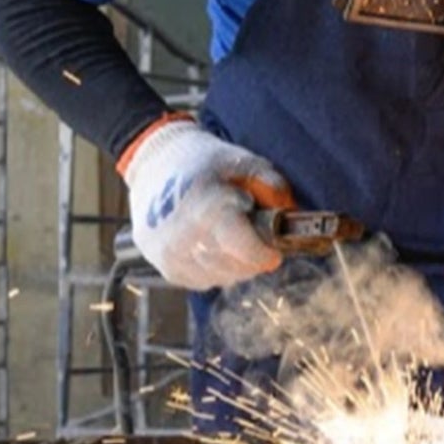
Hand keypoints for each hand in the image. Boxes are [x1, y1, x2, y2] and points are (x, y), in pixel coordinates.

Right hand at [118, 116, 294, 290]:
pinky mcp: (166, 269)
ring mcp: (173, 257)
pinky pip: (204, 281)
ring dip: (235, 264)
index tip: (274, 248)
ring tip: (229, 237)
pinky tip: (212, 245)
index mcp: (206, 209)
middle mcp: (186, 239)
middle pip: (238, 268)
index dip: (266, 253)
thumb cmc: (202, 162)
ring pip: (223, 278)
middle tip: (251, 235)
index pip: (247, 252)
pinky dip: (215, 268)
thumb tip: (290, 215)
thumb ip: (272, 186)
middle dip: (252, 257)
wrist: (153, 165)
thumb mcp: (242, 162)